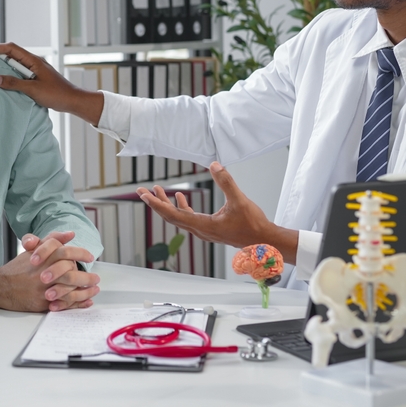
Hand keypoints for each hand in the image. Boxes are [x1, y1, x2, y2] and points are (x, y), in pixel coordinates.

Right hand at [0, 42, 103, 125]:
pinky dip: (11, 75)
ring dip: (3, 66)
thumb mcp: (33, 89)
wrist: (73, 101)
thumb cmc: (57, 94)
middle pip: (12, 54)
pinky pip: (20, 73)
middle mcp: (34, 62)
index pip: (11, 48)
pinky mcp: (36, 77)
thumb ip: (14, 83)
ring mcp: (35, 70)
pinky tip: (5, 82)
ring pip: (15, 64)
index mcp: (34, 60)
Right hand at [0, 232, 98, 311]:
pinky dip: (78, 304)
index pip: (66, 252)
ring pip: (70, 291)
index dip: (81, 254)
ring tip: (94, 289)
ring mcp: (43, 289)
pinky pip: (64, 304)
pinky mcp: (42, 303)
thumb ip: (52, 239)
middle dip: (87, 277)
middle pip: (71, 274)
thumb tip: (70, 234)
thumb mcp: (33, 248)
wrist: (1, 286)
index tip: (90, 257)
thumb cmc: (19, 267)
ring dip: (85, 291)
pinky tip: (86, 301)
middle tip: (96, 278)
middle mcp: (44, 273)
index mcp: (43, 258)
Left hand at [137, 161, 297, 263]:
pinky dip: (181, 207)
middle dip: (156, 203)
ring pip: (179, 217)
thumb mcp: (239, 200)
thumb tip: (214, 165)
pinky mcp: (210, 229)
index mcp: (203, 225)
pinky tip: (181, 198)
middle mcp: (200, 230)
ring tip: (157, 191)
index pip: (173, 215)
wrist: (264, 241)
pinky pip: (189, 218)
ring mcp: (204, 230)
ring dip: (167, 204)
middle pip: (171, 216)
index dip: (157, 204)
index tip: (144, 195)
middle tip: (141, 191)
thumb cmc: (253, 224)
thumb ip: (226, 181)